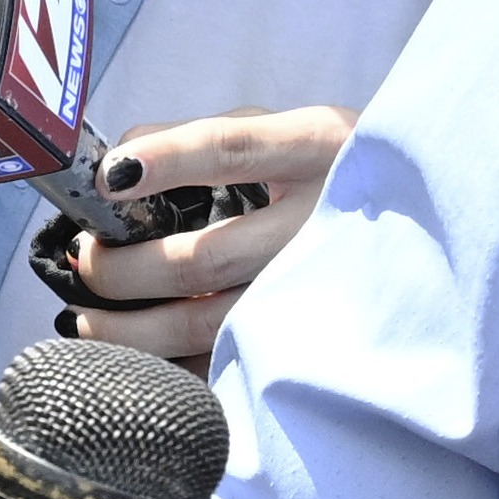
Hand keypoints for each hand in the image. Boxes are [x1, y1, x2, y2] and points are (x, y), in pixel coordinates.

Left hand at [50, 110, 348, 370]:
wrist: (411, 223)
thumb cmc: (319, 171)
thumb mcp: (279, 130)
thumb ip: (197, 136)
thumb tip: (113, 167)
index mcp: (318, 147)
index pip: (232, 149)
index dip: (165, 163)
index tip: (106, 179)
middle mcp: (325, 220)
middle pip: (207, 257)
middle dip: (125, 269)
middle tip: (87, 263)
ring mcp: (321, 290)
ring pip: (209, 325)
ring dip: (132, 329)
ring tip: (90, 318)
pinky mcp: (310, 343)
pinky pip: (226, 366)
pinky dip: (168, 368)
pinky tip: (134, 356)